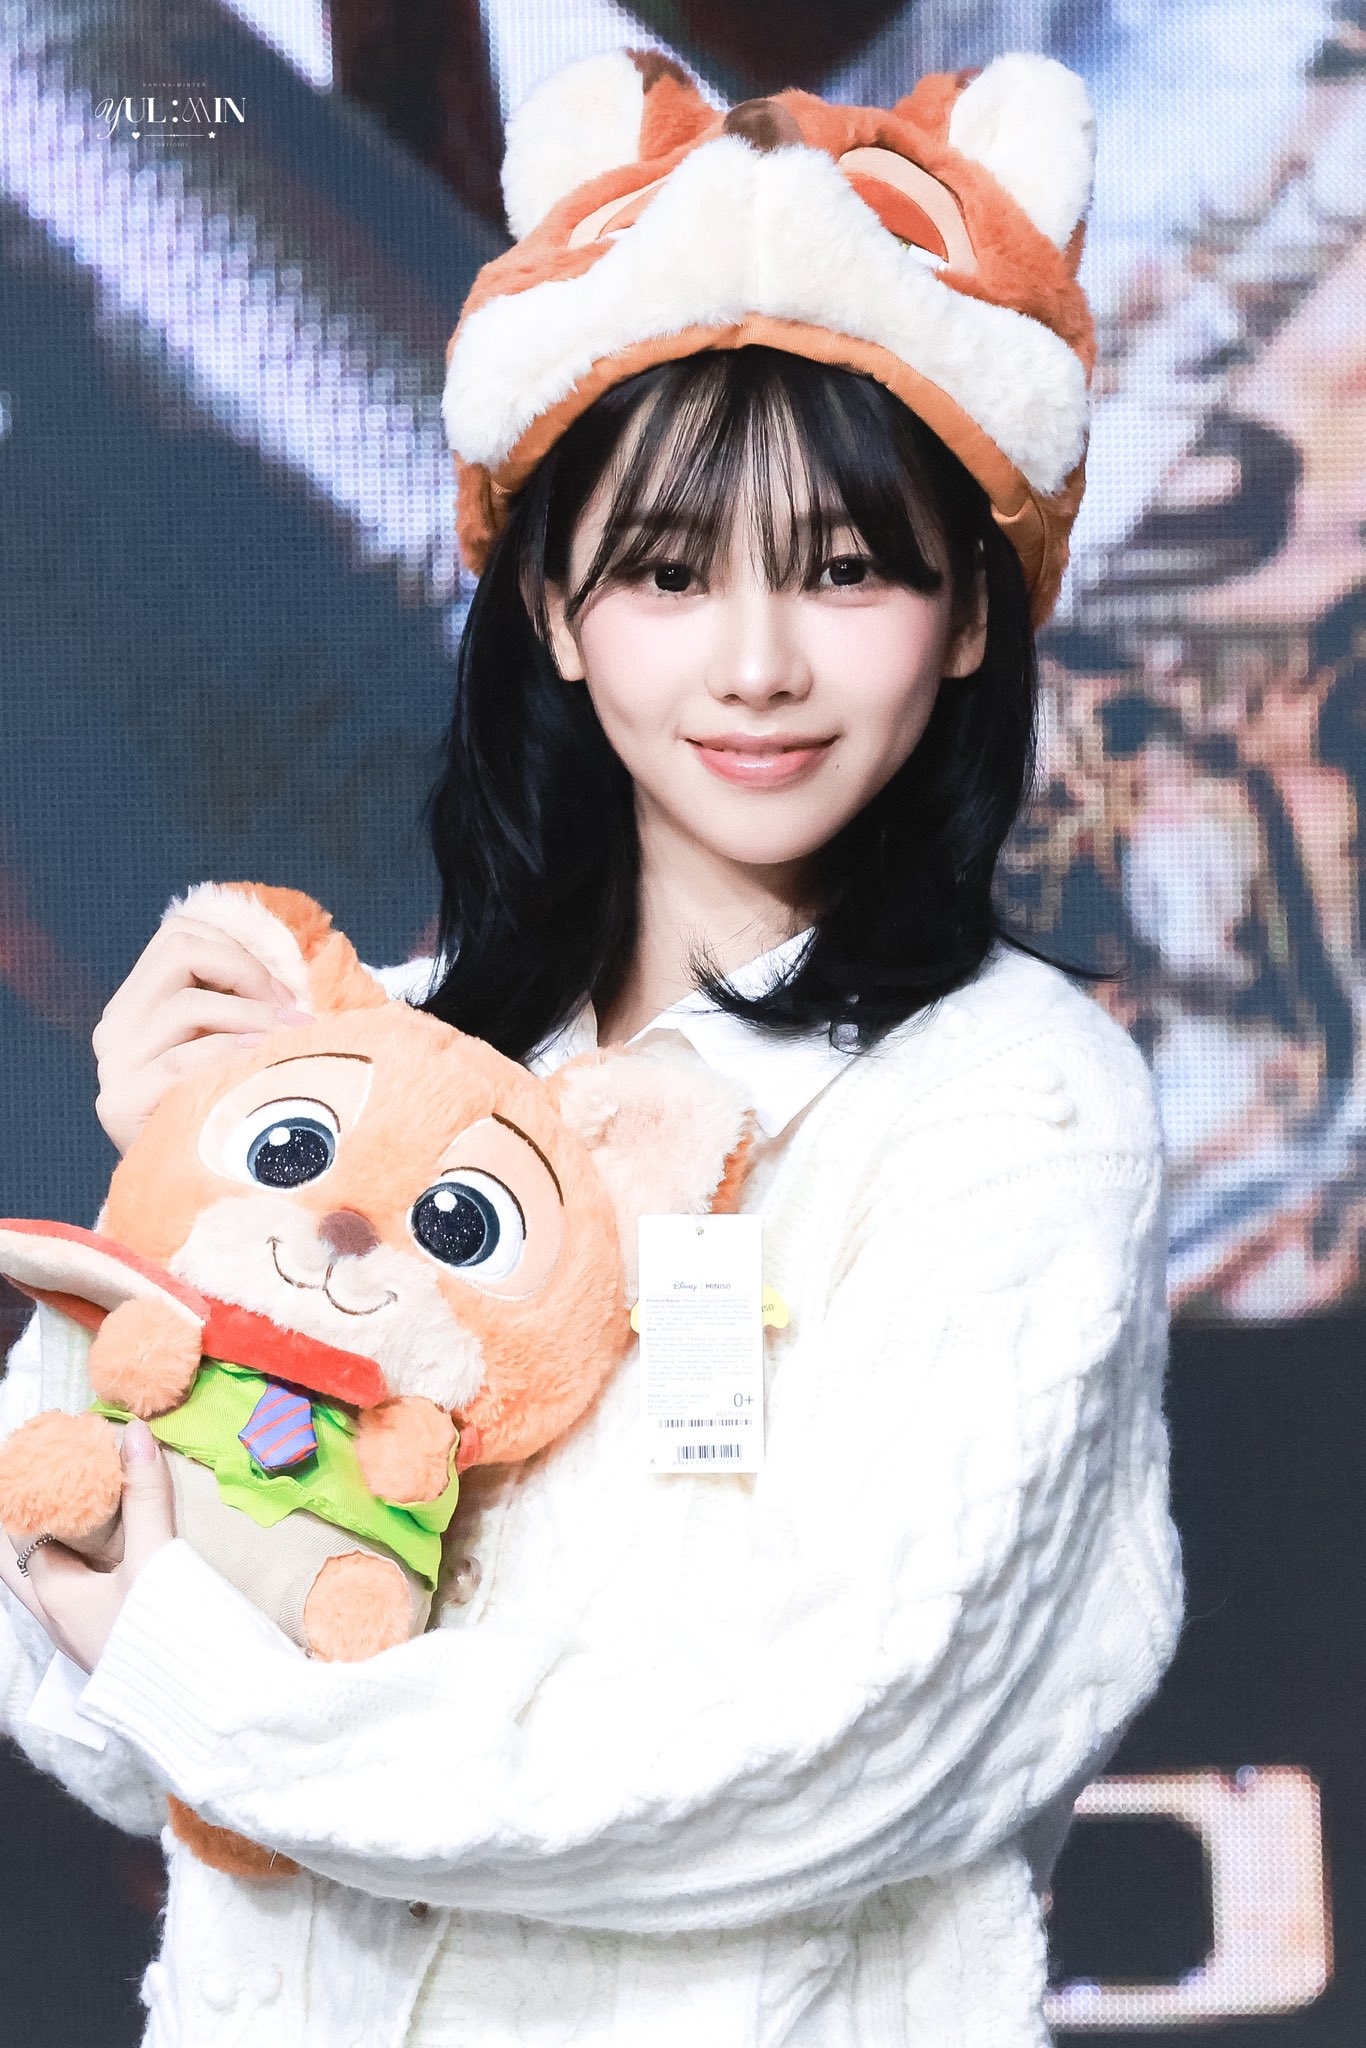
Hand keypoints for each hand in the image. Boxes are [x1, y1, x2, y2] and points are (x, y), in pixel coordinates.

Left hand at [0, 1420, 175, 1672]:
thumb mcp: (156, 1556)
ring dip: (60, 1550)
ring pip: (54, 1584)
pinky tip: (109, 1559)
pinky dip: (85, 1570)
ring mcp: (84, 1637)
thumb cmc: (166, 1631)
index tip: (42, 1465)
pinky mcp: (111, 1646)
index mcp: (56, 1597)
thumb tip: (134, 1433)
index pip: (23, 1537)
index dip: (32, 1499)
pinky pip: (81, 1599)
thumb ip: (146, 1495)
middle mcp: (60, 1620)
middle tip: (41, 1491)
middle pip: (22, 1567)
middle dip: (28, 1529)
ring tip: (75, 1515)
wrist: (207, 1704)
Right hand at [93, 913, 312, 1153]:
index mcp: (138, 1005)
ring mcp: (113, 1064)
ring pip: (187, 1002)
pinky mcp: (120, 1102)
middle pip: (180, 950)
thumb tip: (293, 959)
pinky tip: (263, 1062)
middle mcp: (115, 1028)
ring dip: (252, 1016)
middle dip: (247, 971)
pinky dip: (231, 1054)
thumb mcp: (233, 1045)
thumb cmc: (231, 1111)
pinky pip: (183, 1060)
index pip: (179, 935)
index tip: (285, 992)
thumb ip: (240, 1001)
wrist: (200, 1193)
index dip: (240, 949)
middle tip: (291, 1012)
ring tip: (292, 1040)